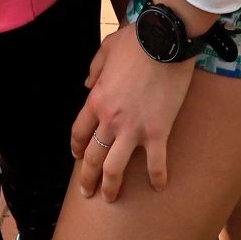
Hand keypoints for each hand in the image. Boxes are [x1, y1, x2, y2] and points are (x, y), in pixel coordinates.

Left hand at [70, 26, 195, 201]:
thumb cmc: (135, 41)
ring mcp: (133, 128)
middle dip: (88, 178)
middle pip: (93, 156)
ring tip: (111, 199)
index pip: (80, 132)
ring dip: (111, 187)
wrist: (163, 41)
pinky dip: (157, 177)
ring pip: (115, 167)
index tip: (78, 157)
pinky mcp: (158, 132)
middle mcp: (110, 119)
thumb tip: (87, 83)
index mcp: (96, 99)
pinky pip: (155, 162)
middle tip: (88, 192)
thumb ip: (94, 68)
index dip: (77, 147)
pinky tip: (159, 187)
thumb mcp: (106, 49)